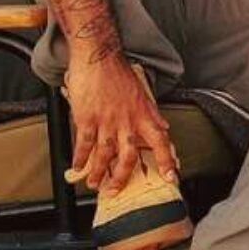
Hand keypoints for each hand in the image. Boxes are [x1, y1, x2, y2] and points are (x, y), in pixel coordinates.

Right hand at [63, 59, 175, 193]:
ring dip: (99, 173)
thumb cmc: (119, 74)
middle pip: (129, 156)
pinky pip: (85, 144)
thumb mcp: (143, 94)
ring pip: (105, 155)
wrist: (98, 59)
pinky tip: (77, 167)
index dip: (167, 161)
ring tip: (95, 184)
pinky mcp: (87, 119)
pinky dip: (81, 158)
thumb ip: (153, 114)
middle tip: (116, 190)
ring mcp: (107, 122)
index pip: (161, 142)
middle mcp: (128, 122)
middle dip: (122, 177)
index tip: (171, 177)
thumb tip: (164, 127)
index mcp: (144, 116)